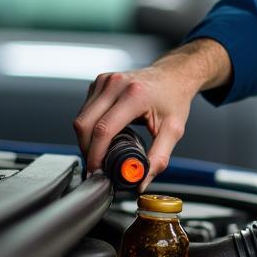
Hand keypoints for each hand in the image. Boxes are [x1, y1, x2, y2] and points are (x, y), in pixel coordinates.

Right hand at [74, 38, 231, 185]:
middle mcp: (116, 84)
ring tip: (101, 152)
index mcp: (135, 94)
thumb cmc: (174, 99)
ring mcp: (105, 80)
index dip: (96, 155)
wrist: (173, 75)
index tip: (97, 172)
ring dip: (86, 140)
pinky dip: (89, 126)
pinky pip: (84, 110)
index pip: (104, 129)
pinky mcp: (99, 81)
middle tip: (98, 167)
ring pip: (81, 118)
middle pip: (85, 125)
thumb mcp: (173, 130)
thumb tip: (141, 181)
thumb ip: (159, 158)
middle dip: (87, 150)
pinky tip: (102, 134)